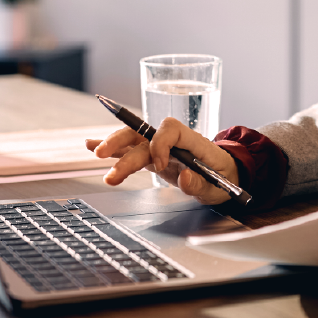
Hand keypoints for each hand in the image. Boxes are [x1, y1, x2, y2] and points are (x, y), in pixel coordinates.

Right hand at [84, 116, 239, 205]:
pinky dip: (112, 148)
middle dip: (123, 142)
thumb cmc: (224, 178)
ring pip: (133, 139)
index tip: (160, 165)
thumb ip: (200, 183)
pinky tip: (91, 145)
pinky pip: (131, 150)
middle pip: (144, 133)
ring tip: (94, 150)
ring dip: (113, 145)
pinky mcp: (153, 158)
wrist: (226, 176)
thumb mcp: (218, 188)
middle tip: (105, 156)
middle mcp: (173, 142)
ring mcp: (161, 148)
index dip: (161, 144)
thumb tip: (185, 176)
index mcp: (193, 142)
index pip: (171, 130)